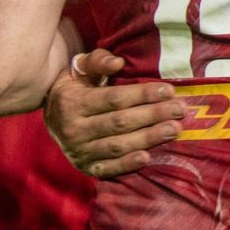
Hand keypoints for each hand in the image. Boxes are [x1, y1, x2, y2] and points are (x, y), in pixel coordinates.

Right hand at [43, 50, 184, 178]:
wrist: (50, 117)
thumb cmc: (74, 87)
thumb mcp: (79, 68)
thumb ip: (97, 61)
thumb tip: (118, 62)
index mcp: (73, 102)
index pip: (114, 99)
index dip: (143, 95)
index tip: (168, 91)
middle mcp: (74, 129)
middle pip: (120, 123)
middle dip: (153, 115)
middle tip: (180, 110)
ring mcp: (78, 151)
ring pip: (118, 146)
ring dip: (148, 138)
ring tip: (174, 129)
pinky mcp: (85, 168)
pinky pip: (108, 169)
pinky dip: (128, 164)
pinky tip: (148, 157)